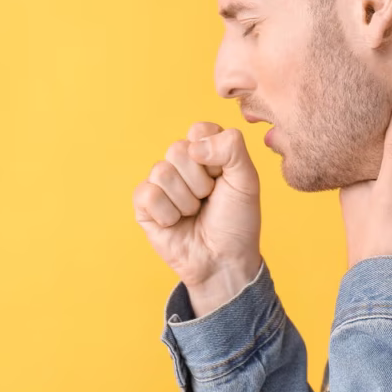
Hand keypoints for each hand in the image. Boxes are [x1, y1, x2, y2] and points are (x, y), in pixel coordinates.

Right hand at [133, 122, 262, 316]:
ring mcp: (160, 183)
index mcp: (206, 151)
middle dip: (200, 182)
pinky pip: (148, 194)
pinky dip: (168, 214)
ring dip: (186, 202)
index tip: (223, 177)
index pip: (199, 130)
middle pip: (177, 150)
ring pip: (162, 172)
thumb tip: (193, 146)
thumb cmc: (236, 221)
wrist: (223, 260)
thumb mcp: (247, 181)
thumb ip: (232, 148)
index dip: (214, 156)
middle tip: (209, 200)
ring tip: (194, 213)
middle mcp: (181, 163)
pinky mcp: (144, 205)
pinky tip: (176, 223)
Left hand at [339, 103, 391, 268]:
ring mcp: (375, 199)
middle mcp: (358, 186)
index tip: (389, 94)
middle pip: (375, 151)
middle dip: (390, 132)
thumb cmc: (380, 238)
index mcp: (348, 178)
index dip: (373, 119)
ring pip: (390, 167)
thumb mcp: (390, 190)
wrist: (387, 284)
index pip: (360, 140)